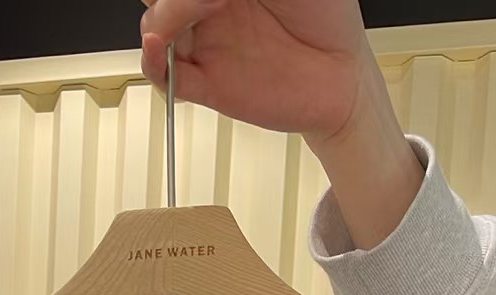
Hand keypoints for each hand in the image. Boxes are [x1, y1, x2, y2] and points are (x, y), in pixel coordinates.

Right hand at [140, 0, 372, 142]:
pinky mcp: (207, 84)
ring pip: (156, 28)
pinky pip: (165, 76)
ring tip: (202, 10)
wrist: (343, 78)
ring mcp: (207, 45)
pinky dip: (152, 62)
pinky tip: (157, 47)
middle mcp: (212, 9)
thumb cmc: (328, 19)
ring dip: (164, 17)